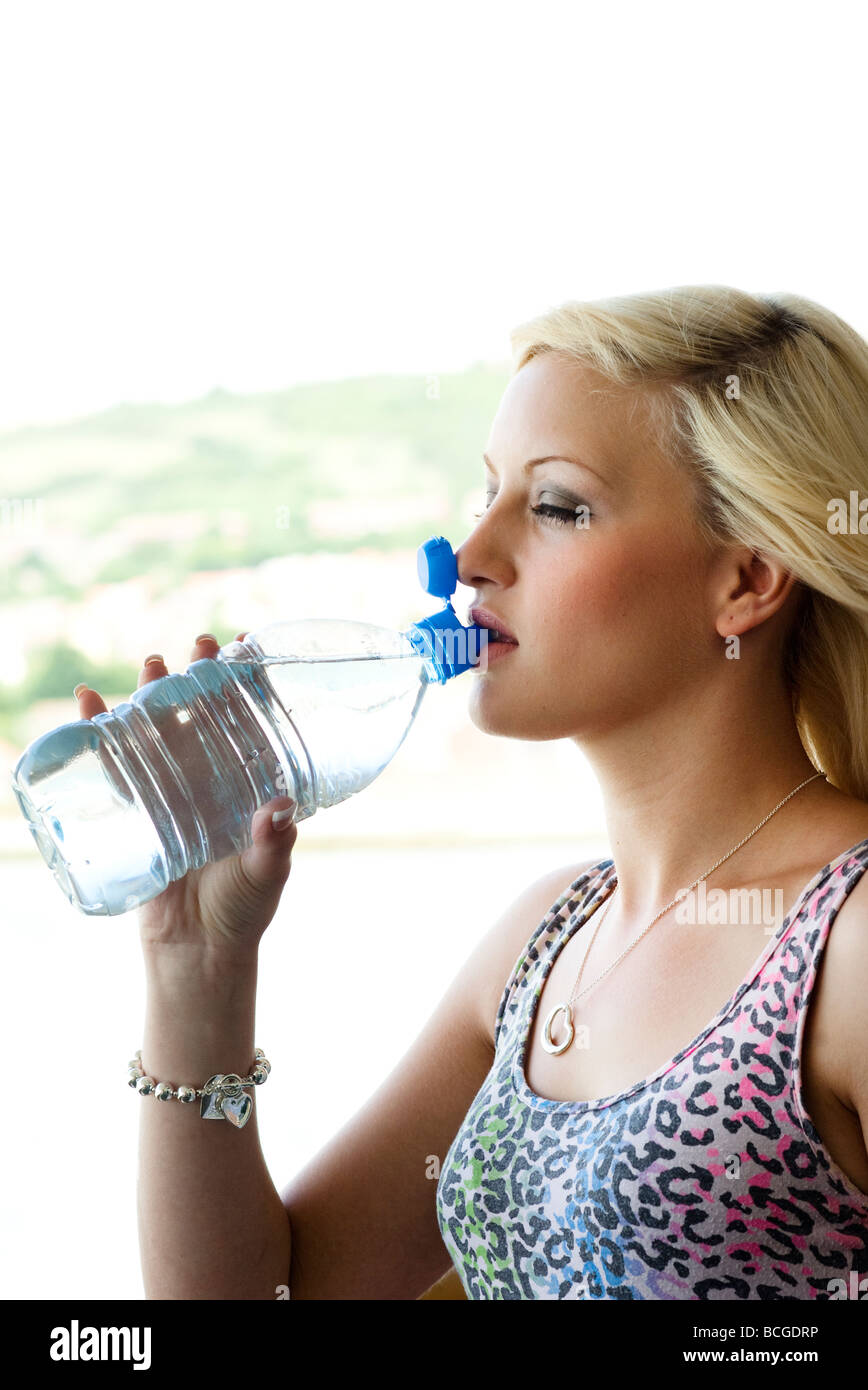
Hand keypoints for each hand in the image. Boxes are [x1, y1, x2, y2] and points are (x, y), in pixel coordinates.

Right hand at [74, 633, 298, 958]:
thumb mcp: (265, 873)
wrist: (196, 953)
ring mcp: (172, 793)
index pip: (247, 723)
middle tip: (196, 645)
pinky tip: (88, 704)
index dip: (243, 685)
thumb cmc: (242, 912)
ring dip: (149, 695)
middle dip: (195, 677)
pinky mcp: (137, 811)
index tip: (243, 646)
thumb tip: (281, 809)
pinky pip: (117, 766)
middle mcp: (212, 781)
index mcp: (248, 786)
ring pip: (158, 732)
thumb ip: (273, 843)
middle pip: (200, 716)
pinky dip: (99, 733)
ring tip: (150, 664)